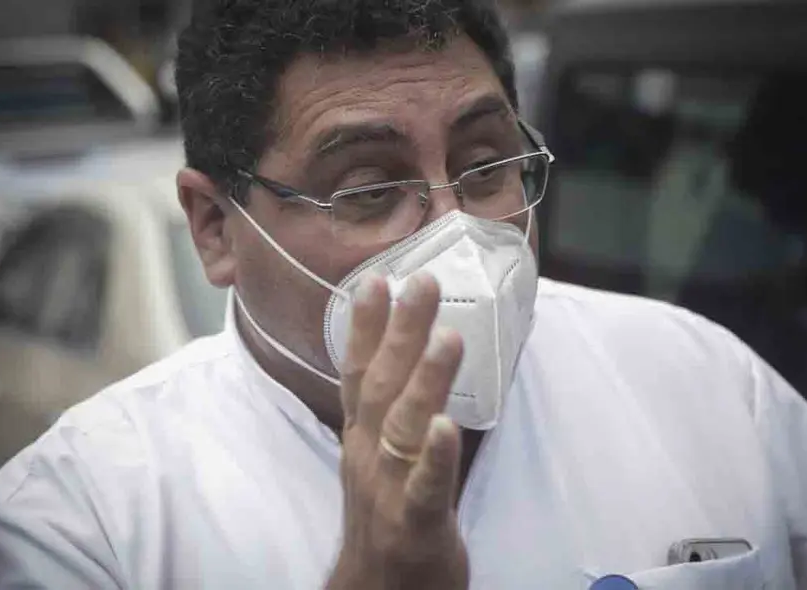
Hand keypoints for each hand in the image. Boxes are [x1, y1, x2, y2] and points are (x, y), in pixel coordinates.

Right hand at [326, 273, 467, 589]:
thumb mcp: (379, 460)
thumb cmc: (386, 520)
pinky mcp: (414, 525)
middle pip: (382, 385)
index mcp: (362, 439)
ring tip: (446, 336)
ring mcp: (388, 490)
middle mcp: (368, 456)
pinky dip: (434, 456)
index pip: (359, 373)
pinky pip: (425, 488)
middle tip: (422, 281)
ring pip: (404, 427)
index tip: (374, 279)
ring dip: (424, 380)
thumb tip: (413, 362)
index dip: (364, 326)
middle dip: (401, 330)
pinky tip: (447, 426)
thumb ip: (393, 414)